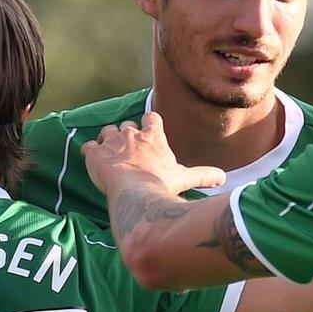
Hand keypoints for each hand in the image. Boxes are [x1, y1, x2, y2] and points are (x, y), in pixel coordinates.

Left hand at [82, 113, 225, 196]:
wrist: (136, 193)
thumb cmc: (161, 184)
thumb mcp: (185, 178)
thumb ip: (204, 175)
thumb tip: (223, 178)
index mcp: (153, 136)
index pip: (151, 118)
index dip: (149, 125)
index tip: (148, 132)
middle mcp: (132, 134)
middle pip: (127, 125)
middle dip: (127, 135)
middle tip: (129, 151)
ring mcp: (112, 142)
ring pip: (107, 132)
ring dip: (107, 141)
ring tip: (110, 154)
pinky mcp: (95, 154)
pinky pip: (88, 147)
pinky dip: (91, 152)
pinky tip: (94, 161)